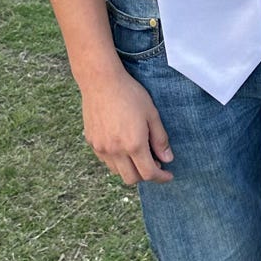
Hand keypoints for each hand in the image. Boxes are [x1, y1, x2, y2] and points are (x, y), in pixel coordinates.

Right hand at [79, 64, 172, 184]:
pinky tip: (123, 145)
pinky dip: (117, 160)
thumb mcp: (152, 114)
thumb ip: (160, 139)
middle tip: (154, 162)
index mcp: (134, 144)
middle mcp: (116, 151)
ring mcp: (101, 148)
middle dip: (145, 175)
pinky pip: (106, 160)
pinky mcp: (92, 143)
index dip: (161, 178)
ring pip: (117, 171)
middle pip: (131, 179)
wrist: (101, 81)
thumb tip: (167, 159)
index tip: (168, 175)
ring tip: (138, 152)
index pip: (149, 173)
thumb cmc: (130, 94)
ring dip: (130, 168)